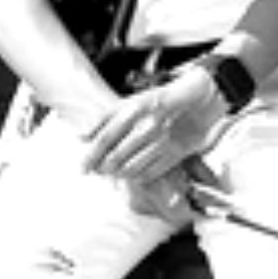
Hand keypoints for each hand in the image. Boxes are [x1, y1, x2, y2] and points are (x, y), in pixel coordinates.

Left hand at [81, 66, 226, 184]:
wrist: (195, 101)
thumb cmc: (158, 102)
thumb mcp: (129, 102)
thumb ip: (104, 118)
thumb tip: (83, 136)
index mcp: (132, 110)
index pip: (104, 138)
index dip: (90, 156)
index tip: (82, 166)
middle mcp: (146, 126)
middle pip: (115, 157)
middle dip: (101, 168)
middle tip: (96, 170)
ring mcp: (161, 141)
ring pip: (130, 168)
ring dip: (116, 173)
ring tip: (111, 172)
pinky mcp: (174, 153)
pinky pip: (148, 173)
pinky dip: (135, 177)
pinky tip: (131, 173)